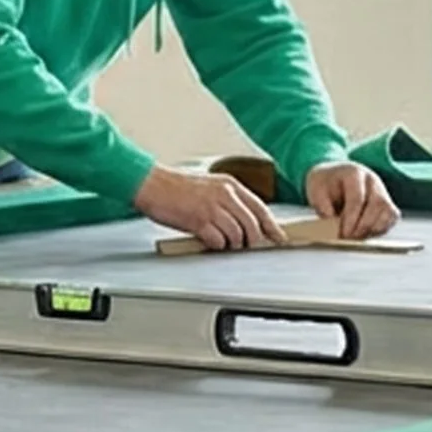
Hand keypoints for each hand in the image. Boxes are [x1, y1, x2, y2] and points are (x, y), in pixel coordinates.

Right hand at [134, 166, 280, 249]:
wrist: (152, 184)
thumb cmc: (175, 187)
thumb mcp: (209, 187)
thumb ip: (227, 201)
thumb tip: (242, 223)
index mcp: (229, 185)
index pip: (260, 208)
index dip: (272, 226)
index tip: (279, 237)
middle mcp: (225, 195)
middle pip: (252, 225)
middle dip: (251, 241)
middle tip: (244, 246)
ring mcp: (213, 208)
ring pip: (237, 235)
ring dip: (231, 244)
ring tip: (220, 242)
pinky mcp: (199, 221)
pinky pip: (218, 241)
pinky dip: (216, 245)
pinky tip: (208, 241)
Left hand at [304, 161, 399, 238]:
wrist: (333, 178)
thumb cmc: (325, 184)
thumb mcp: (316, 190)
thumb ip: (322, 204)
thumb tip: (331, 220)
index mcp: (354, 173)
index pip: (358, 198)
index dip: (351, 219)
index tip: (343, 234)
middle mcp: (372, 180)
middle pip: (378, 204)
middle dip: (363, 226)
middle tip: (349, 238)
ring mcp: (382, 190)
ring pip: (389, 211)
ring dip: (374, 228)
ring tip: (357, 236)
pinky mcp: (387, 202)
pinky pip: (392, 217)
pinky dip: (381, 228)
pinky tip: (366, 233)